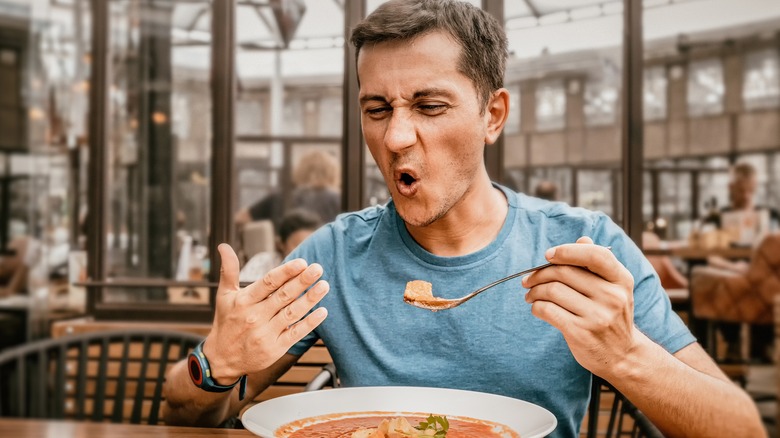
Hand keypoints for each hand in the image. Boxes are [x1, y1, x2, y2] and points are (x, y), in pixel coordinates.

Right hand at [202, 243, 328, 382]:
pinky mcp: (275, 348)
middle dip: (302, 281)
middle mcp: (255, 317)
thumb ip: (228, 270)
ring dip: (310, 299)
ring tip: (324, 285)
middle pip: (283, 296)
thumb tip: (223, 245)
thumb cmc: (226, 322)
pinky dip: (309, 323)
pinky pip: (295, 333)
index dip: (286, 272)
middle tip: (318, 268)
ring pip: (292, 313)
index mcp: (244, 301)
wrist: (221, 359)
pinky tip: (322, 311)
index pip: (268, 283)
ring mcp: (266, 334)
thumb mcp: (224, 296)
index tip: (302, 262)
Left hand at [522, 237, 637, 376]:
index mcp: (621, 280)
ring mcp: (597, 316)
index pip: (595, 254)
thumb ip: (598, 263)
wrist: (622, 355)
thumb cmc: (612, 316)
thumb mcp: (615, 288)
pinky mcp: (581, 332)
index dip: (567, 251)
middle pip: (564, 272)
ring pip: (552, 290)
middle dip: (540, 273)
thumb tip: (582, 239)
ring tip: (531, 294)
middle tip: (529, 280)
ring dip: (534, 290)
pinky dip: (536, 306)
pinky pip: (547, 310)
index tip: (548, 255)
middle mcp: (612, 296)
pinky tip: (537, 308)